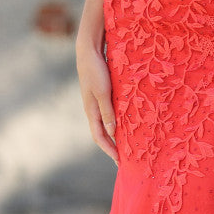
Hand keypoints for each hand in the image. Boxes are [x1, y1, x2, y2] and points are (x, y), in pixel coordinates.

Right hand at [76, 43, 118, 164]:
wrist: (88, 51)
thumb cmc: (96, 70)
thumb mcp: (103, 92)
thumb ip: (108, 112)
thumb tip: (112, 133)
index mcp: (91, 111)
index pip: (99, 137)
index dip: (109, 150)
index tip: (119, 162)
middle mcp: (92, 110)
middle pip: (101, 134)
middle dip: (111, 148)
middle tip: (123, 160)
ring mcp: (95, 103)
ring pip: (104, 125)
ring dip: (113, 137)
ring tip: (125, 146)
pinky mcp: (100, 95)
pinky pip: (107, 114)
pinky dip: (115, 123)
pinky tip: (123, 124)